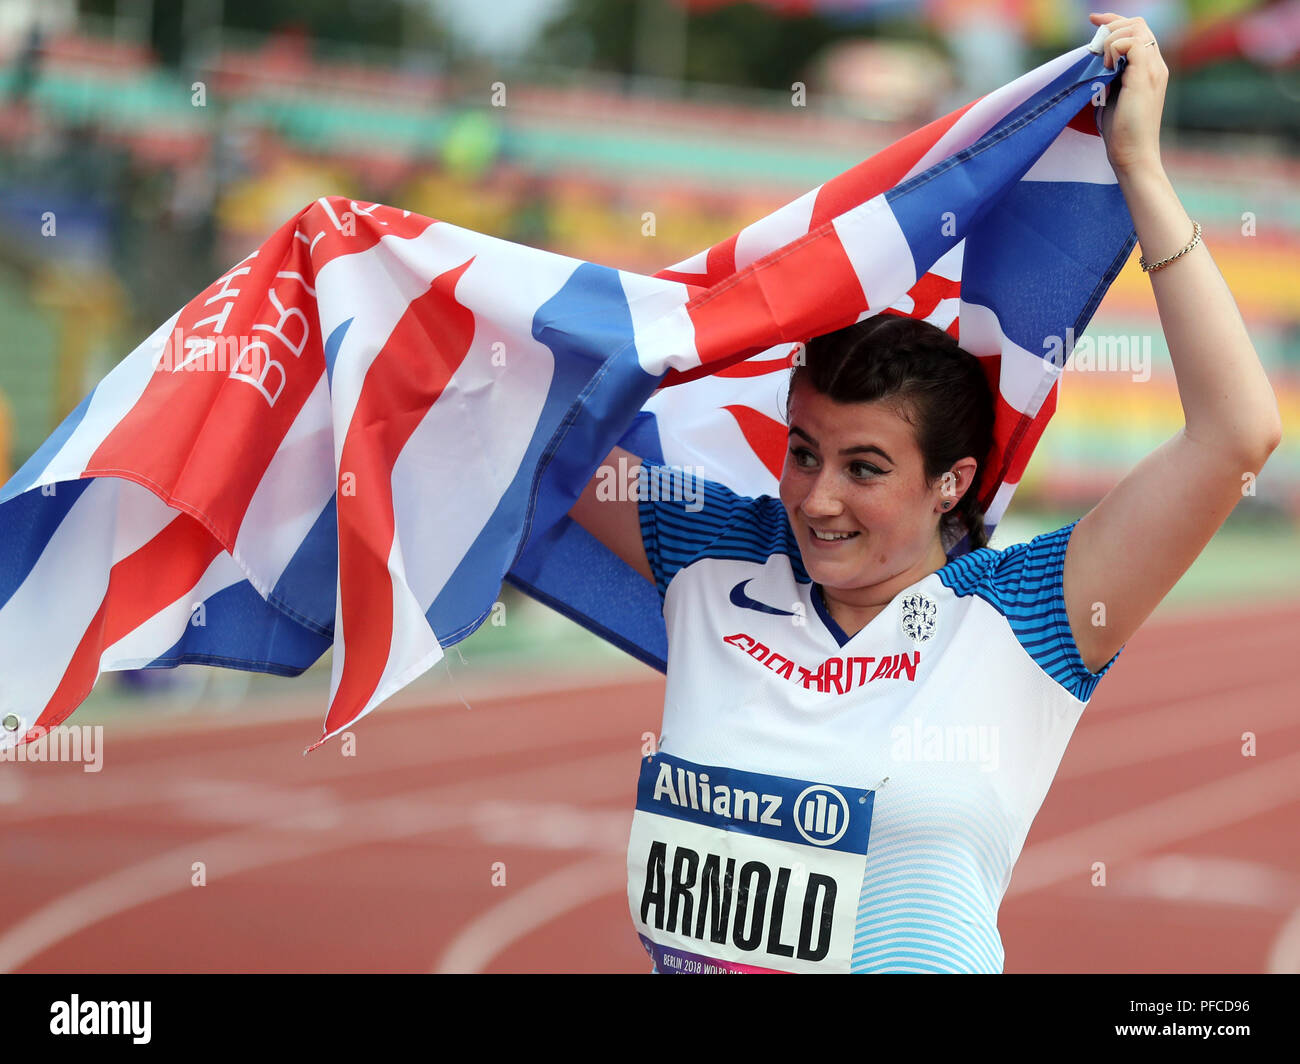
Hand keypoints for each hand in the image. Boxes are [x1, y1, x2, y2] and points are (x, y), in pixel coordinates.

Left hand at [1088, 12, 1167, 176]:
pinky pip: (1130, 43)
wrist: (1133, 154)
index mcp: (1150, 68)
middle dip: (1111, 26)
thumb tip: (1094, 62)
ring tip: (1099, 62)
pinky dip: (1113, 48)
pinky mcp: (1144, 76)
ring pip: (1135, 29)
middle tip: (1092, 46)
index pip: (1137, 30)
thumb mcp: (1113, 96)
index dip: (1115, 20)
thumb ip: (1110, 76)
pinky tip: (1105, 67)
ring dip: (1111, 38)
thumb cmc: (1121, 132)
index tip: (1093, 20)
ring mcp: (1153, 69)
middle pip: (1138, 24)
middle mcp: (1156, 65)